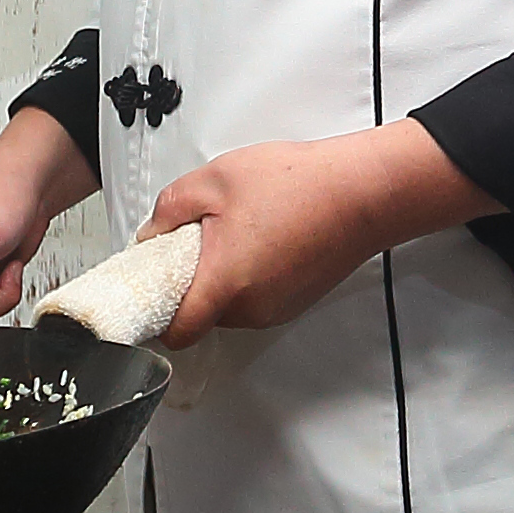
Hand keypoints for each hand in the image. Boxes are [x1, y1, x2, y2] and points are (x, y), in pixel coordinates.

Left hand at [143, 122, 490, 340]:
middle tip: (196, 240)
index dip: (156, 317)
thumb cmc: (298, 184)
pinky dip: (250, 276)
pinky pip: (257, 298)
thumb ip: (168, 210)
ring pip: (231, 307)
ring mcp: (278, 308)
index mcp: (224, 284)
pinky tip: (262, 237)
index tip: (149, 293)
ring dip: (223, 278)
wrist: (364, 191)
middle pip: (202, 316)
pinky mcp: (297, 300)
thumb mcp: (214, 180)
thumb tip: (151, 235)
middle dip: (191, 284)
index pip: (177, 333)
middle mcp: (251, 308)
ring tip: (236, 231)